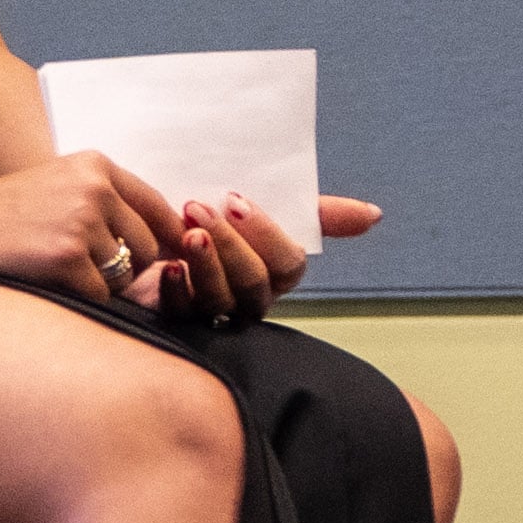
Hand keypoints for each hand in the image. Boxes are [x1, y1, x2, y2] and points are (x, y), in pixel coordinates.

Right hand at [0, 150, 186, 302]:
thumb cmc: (2, 212)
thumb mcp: (60, 184)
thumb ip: (108, 201)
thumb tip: (171, 239)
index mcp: (97, 166)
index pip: (157, 207)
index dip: (168, 238)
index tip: (172, 258)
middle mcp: (96, 188)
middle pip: (149, 246)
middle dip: (130, 268)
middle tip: (90, 272)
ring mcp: (82, 222)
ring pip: (126, 275)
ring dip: (102, 286)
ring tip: (60, 273)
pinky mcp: (65, 258)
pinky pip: (101, 296)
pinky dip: (82, 301)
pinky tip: (51, 286)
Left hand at [161, 192, 387, 323]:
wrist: (148, 230)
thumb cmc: (209, 218)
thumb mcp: (256, 209)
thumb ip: (316, 213)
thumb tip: (374, 215)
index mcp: (274, 273)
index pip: (288, 263)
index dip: (266, 234)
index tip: (234, 199)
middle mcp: (248, 298)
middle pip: (254, 283)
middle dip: (230, 245)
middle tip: (197, 209)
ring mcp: (212, 313)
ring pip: (221, 301)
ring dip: (206, 264)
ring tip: (183, 231)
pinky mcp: (173, 322)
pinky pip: (182, 316)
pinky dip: (177, 291)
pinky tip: (168, 269)